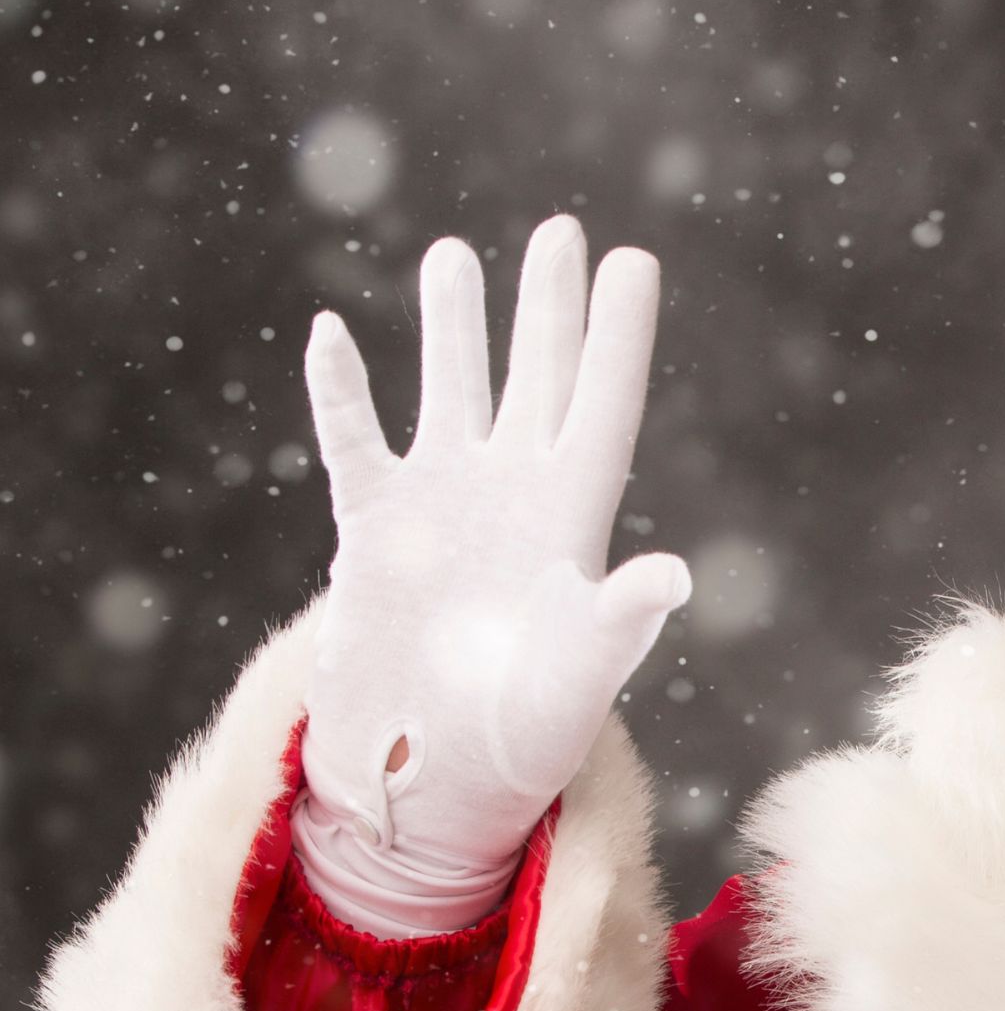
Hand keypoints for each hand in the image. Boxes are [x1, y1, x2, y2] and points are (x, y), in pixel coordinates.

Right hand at [299, 216, 691, 868]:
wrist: (436, 782)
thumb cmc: (525, 742)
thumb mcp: (580, 680)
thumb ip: (618, 621)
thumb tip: (671, 575)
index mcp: (574, 522)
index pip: (603, 404)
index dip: (616, 334)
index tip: (631, 257)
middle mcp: (514, 499)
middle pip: (538, 380)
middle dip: (546, 308)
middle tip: (559, 229)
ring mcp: (443, 508)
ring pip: (451, 393)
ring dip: (453, 330)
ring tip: (453, 255)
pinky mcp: (375, 532)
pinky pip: (356, 444)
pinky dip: (340, 393)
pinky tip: (328, 334)